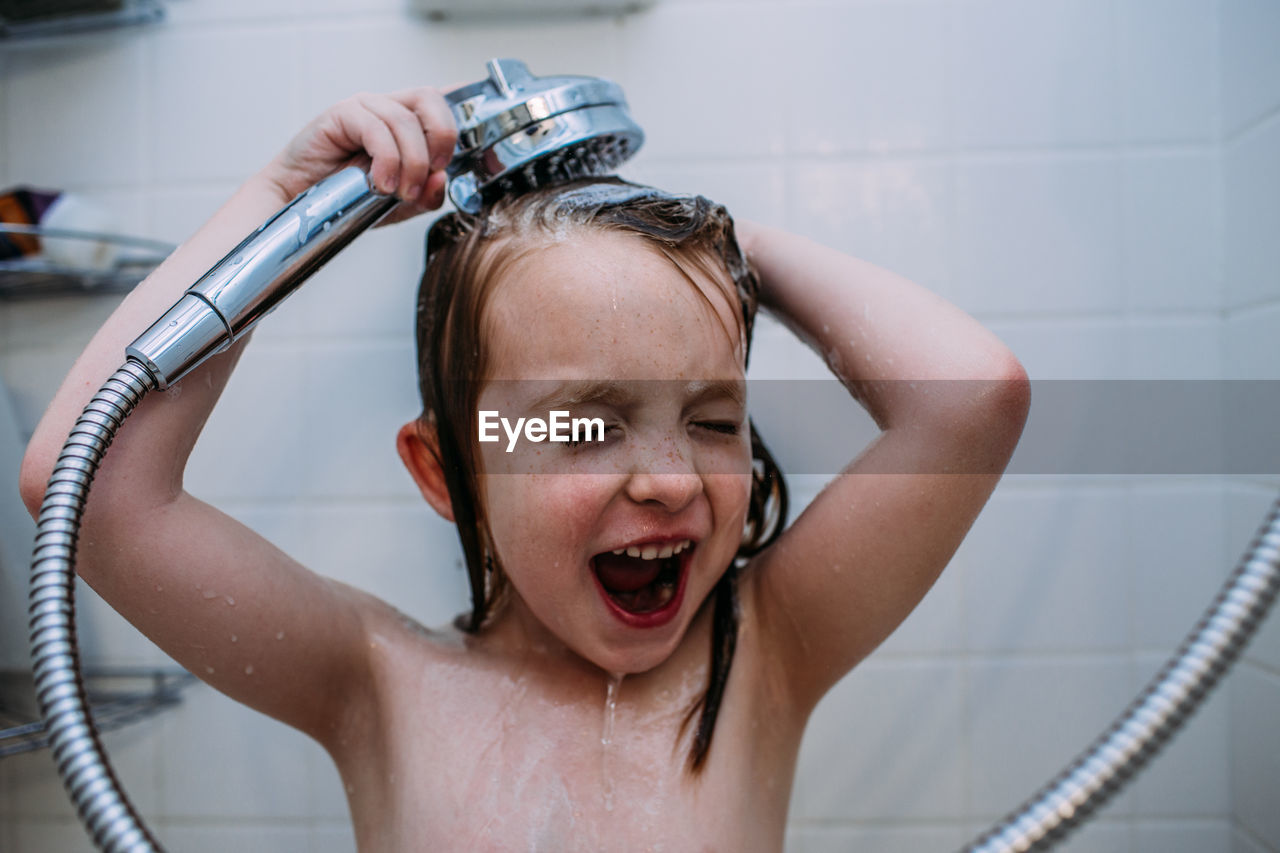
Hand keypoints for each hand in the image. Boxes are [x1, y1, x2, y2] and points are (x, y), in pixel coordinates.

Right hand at [258, 87, 458, 217]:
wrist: (299, 204)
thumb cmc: (347, 199)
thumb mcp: (399, 204)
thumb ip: (426, 194)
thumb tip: (441, 180)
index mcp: (409, 125)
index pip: (445, 105)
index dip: (466, 120)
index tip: (480, 153)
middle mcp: (389, 109)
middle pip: (431, 98)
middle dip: (442, 137)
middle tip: (434, 171)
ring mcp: (365, 108)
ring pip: (405, 119)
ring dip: (411, 161)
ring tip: (399, 191)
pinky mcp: (342, 114)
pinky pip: (376, 127)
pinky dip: (386, 159)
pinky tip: (379, 183)